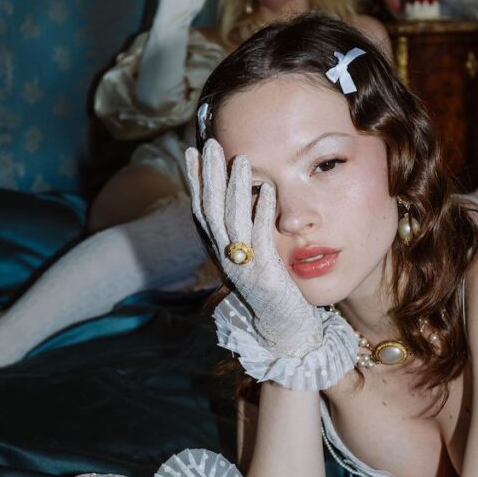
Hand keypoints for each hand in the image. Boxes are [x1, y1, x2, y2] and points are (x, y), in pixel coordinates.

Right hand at [184, 139, 322, 353]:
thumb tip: (246, 196)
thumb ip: (248, 230)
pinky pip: (260, 238)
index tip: (192, 152)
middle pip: (211, 210)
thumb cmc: (275, 292)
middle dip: (209, 176)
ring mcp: (243, 267)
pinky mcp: (264, 275)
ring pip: (232, 221)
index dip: (195, 181)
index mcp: (222, 251)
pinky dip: (261, 212)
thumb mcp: (255, 257)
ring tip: (239, 159)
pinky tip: (266, 190)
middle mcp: (226, 257)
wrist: (286, 332)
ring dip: (235, 188)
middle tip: (210, 144)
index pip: (202, 210)